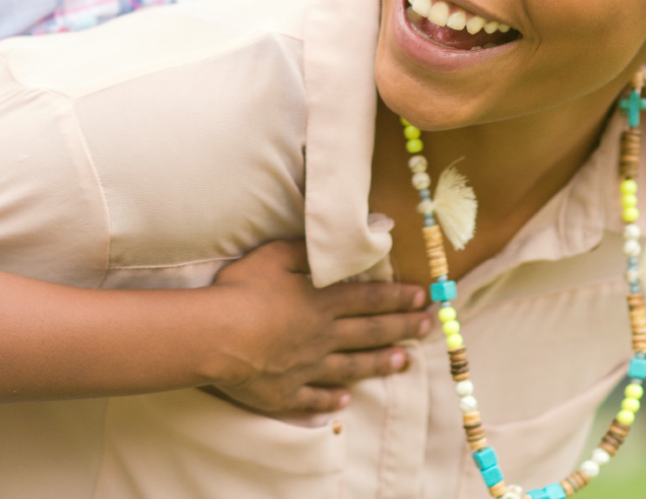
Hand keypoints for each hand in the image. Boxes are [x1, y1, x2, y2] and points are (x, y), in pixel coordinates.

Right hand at [207, 240, 430, 413]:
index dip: (397, 298)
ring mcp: (306, 367)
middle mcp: (322, 336)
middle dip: (401, 328)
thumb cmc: (244, 289)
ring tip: (403, 363)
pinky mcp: (286, 392)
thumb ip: (308, 249)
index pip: (369, 298)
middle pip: (369, 332)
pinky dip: (331, 398)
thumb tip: (338, 245)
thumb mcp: (276, 254)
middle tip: (428, 329)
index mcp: (321, 301)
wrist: (218, 337)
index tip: (422, 299)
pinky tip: (344, 400)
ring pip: (351, 366)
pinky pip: (314, 396)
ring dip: (378, 363)